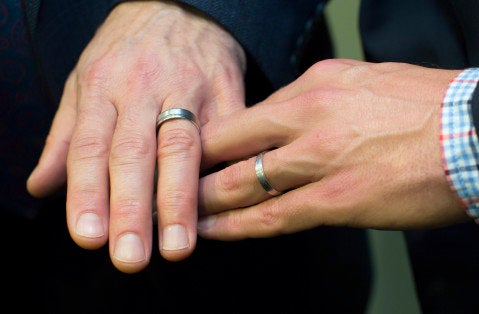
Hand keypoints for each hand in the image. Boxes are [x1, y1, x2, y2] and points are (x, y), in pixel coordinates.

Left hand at [27, 1, 245, 272]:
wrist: (182, 4)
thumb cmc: (128, 48)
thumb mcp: (84, 78)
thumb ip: (65, 136)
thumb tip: (42, 187)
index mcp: (102, 86)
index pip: (89, 147)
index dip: (88, 194)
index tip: (89, 237)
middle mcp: (144, 88)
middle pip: (135, 154)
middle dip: (132, 209)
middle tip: (129, 256)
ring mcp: (190, 89)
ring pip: (182, 148)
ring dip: (179, 200)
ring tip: (177, 247)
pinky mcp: (228, 91)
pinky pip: (228, 135)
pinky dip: (225, 171)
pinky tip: (222, 207)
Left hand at [196, 59, 468, 239]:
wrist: (478, 133)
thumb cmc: (433, 108)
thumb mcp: (369, 82)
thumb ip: (326, 101)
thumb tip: (299, 121)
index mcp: (317, 83)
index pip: (248, 113)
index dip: (215, 136)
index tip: (196, 152)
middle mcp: (308, 115)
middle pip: (231, 144)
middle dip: (194, 167)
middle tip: (168, 183)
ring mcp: (318, 158)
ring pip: (241, 183)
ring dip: (206, 201)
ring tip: (180, 214)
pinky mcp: (335, 200)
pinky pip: (271, 217)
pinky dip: (236, 227)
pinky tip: (214, 233)